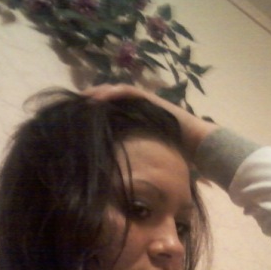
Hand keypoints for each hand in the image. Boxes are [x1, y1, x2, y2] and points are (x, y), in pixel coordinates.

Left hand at [83, 84, 217, 157]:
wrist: (197, 144)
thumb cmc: (176, 153)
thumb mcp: (147, 155)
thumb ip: (134, 158)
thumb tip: (120, 177)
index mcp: (137, 119)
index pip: (111, 110)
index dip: (95, 110)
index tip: (77, 115)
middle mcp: (140, 108)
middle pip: (110, 98)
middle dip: (92, 98)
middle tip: (73, 103)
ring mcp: (146, 101)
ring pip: (117, 91)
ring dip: (99, 92)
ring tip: (82, 97)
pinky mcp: (151, 98)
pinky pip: (129, 91)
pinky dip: (113, 93)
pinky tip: (99, 97)